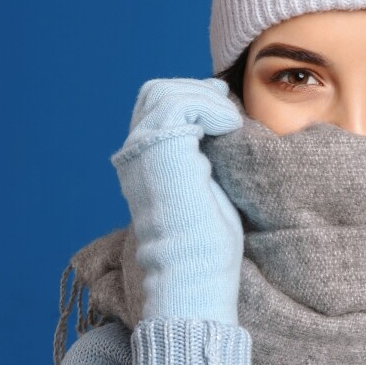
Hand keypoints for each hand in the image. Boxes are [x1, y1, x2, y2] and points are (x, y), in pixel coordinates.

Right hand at [111, 78, 244, 324]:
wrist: (195, 273)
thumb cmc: (205, 242)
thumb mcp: (204, 187)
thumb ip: (201, 155)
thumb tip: (220, 123)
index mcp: (143, 162)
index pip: (156, 106)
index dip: (190, 96)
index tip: (223, 105)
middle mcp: (135, 154)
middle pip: (156, 92)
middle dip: (194, 91)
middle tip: (226, 108)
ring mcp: (144, 151)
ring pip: (167, 93)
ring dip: (205, 98)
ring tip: (230, 121)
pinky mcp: (161, 151)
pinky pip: (183, 104)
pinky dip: (212, 107)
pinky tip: (229, 126)